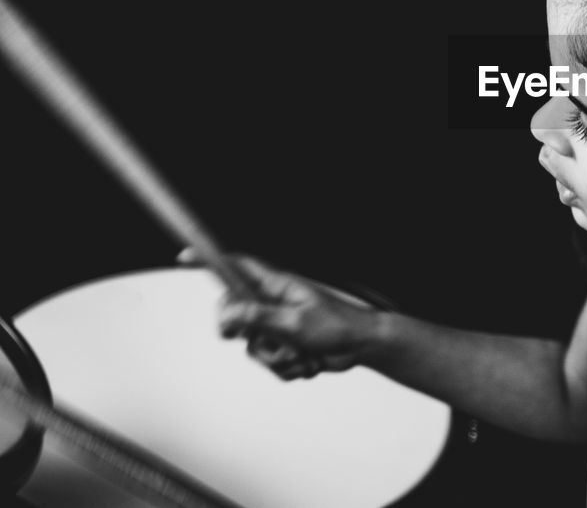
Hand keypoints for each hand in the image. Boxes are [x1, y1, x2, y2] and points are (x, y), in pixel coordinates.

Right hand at [178, 249, 386, 379]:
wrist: (361, 347)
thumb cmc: (337, 326)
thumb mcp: (295, 322)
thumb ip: (258, 317)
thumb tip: (227, 313)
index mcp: (277, 287)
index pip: (238, 268)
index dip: (212, 261)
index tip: (185, 259)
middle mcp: (274, 304)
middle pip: (235, 314)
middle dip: (243, 334)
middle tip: (255, 337)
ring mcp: (279, 326)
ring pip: (253, 347)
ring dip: (276, 357)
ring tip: (301, 353)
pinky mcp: (285, 346)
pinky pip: (270, 363)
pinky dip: (287, 368)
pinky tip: (308, 362)